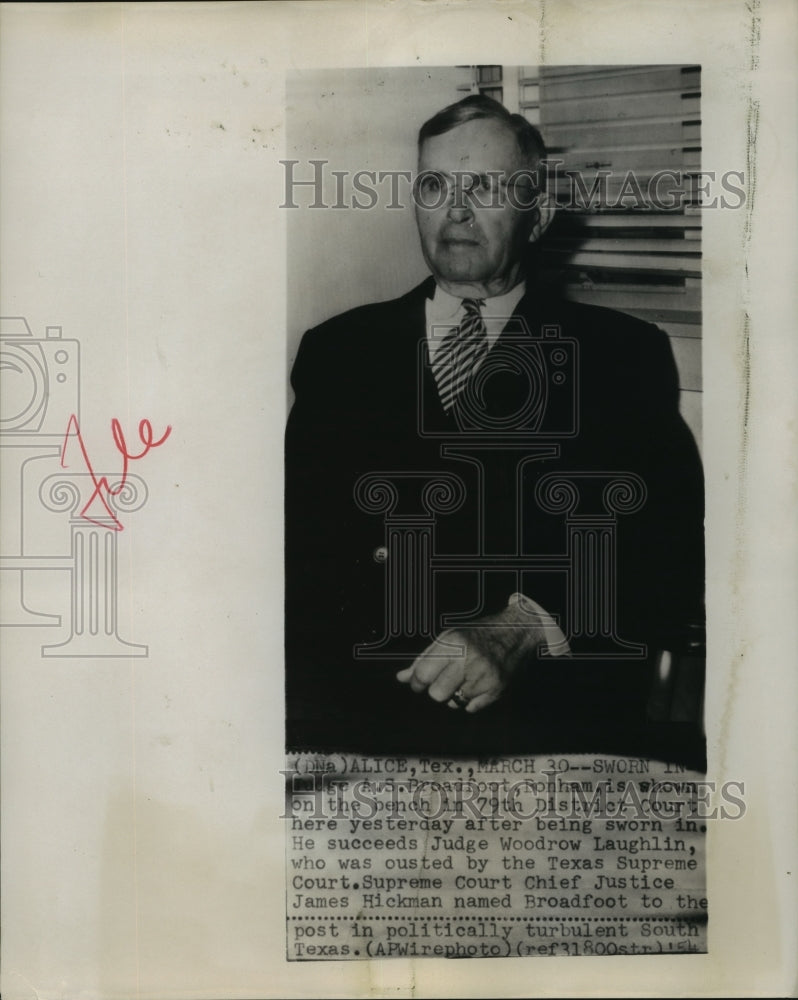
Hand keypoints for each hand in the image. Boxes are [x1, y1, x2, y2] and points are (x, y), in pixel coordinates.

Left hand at [396, 593, 569, 712]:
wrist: (517, 632)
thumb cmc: (478, 634)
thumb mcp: (449, 637)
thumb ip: (424, 658)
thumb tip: (401, 677)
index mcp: (453, 643)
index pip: (423, 675)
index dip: (416, 683)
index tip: (418, 683)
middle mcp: (468, 660)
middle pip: (437, 694)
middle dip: (435, 690)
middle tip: (443, 681)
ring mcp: (484, 677)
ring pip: (454, 703)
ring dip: (454, 695)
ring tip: (465, 678)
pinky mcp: (497, 690)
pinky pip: (471, 708)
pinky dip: (471, 700)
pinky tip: (477, 684)